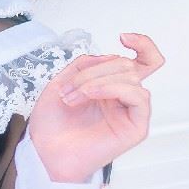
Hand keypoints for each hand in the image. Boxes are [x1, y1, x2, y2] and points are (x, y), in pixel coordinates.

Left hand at [26, 32, 162, 181]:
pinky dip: (113, 88)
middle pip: (126, 65)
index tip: (124, 36)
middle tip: (69, 88)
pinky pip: (139, 97)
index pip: (141, 61)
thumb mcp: (61, 81)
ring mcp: (130, 112)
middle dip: (94, 70)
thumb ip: (85, 64)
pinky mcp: (136, 127)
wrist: (45, 152)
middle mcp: (123, 98)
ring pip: (131, 77)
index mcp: (110, 86)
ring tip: (74, 96)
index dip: (142, 44)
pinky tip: (92, 94)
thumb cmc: (51, 125)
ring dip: (98, 80)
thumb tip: (108, 56)